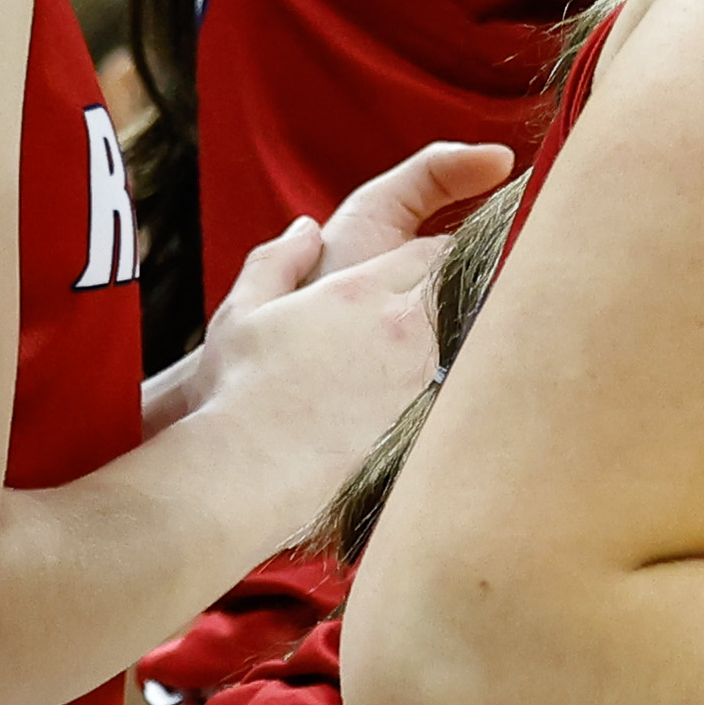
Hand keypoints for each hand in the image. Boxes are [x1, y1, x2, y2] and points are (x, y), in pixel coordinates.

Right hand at [137, 137, 512, 440]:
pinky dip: (451, 386)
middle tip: (437, 304)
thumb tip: (307, 230)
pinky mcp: (428, 423)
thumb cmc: (238, 394)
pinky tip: (428, 400)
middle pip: (458, 290)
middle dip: (451, 290)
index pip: (431, 252)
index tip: (425, 268)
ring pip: (465, 340)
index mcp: (361, 292)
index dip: (432, 257)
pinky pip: (456, 391)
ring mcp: (421, 378)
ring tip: (427, 353)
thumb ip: (278, 261)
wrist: (250, 474)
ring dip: (454, 338)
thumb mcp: (243, 312)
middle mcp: (402, 329)